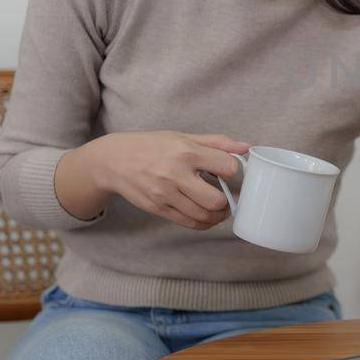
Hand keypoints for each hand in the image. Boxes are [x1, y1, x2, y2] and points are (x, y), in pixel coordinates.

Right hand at [86, 131, 251, 230]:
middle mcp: (175, 174)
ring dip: (217, 216)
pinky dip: (203, 223)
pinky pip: (188, 223)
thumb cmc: (151, 146)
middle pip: (215, 200)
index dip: (234, 170)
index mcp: (186, 152)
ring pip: (203, 216)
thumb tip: (246, 147)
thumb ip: (216, 142)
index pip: (227, 166)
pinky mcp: (158, 208)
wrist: (113, 160)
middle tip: (228, 197)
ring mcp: (165, 194)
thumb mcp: (183, 136)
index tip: (229, 171)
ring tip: (219, 209)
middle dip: (227, 201)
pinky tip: (206, 216)